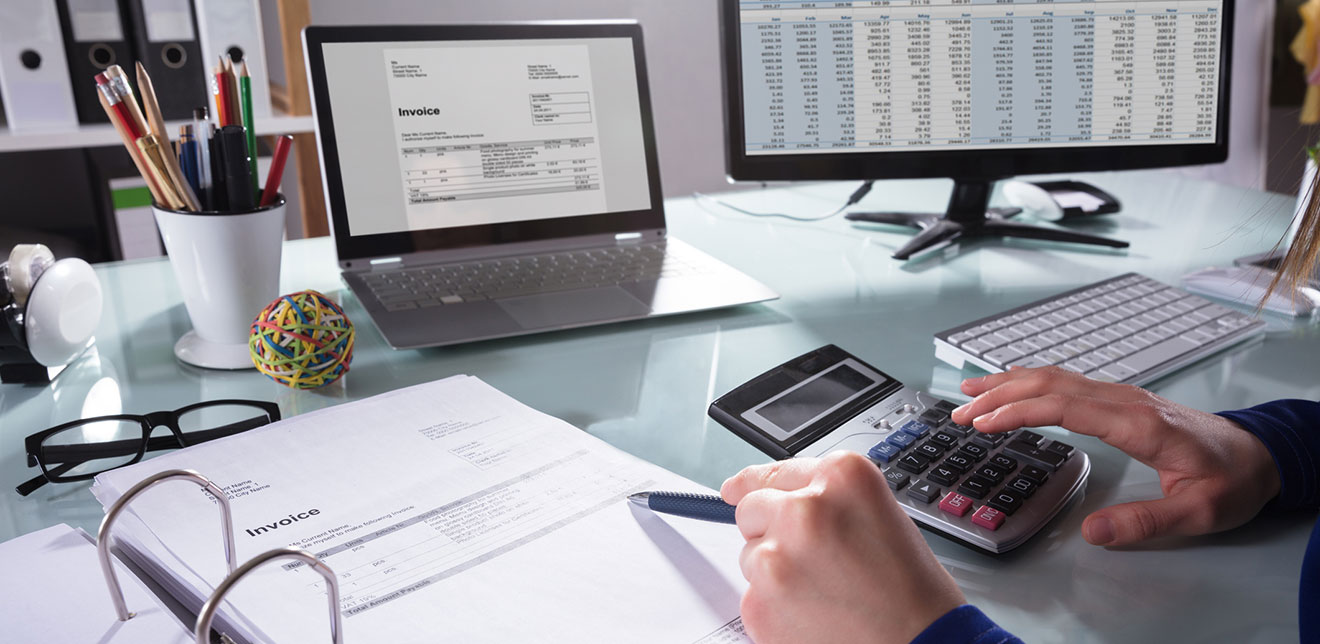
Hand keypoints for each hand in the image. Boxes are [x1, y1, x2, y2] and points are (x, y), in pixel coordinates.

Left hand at [721, 452, 964, 643]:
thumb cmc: (911, 589)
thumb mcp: (878, 514)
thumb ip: (824, 496)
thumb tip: (748, 489)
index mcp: (841, 478)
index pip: (774, 472)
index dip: (757, 485)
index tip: (736, 488)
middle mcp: (805, 510)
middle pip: (752, 509)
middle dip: (771, 530)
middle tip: (814, 560)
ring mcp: (778, 557)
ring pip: (750, 555)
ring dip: (776, 571)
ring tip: (826, 591)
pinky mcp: (761, 603)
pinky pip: (751, 596)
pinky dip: (775, 608)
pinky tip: (815, 614)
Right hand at [952, 367, 1280, 546]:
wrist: (1260, 454)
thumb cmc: (1232, 481)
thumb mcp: (1197, 512)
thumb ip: (1145, 522)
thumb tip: (1092, 532)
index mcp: (1137, 423)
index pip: (1064, 407)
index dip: (1018, 411)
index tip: (982, 423)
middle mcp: (1125, 401)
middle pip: (1051, 385)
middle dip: (1000, 395)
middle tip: (959, 412)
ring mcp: (1122, 396)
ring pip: (1056, 378)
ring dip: (1010, 383)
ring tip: (970, 393)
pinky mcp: (1121, 401)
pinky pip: (1067, 383)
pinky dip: (1032, 382)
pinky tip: (1014, 386)